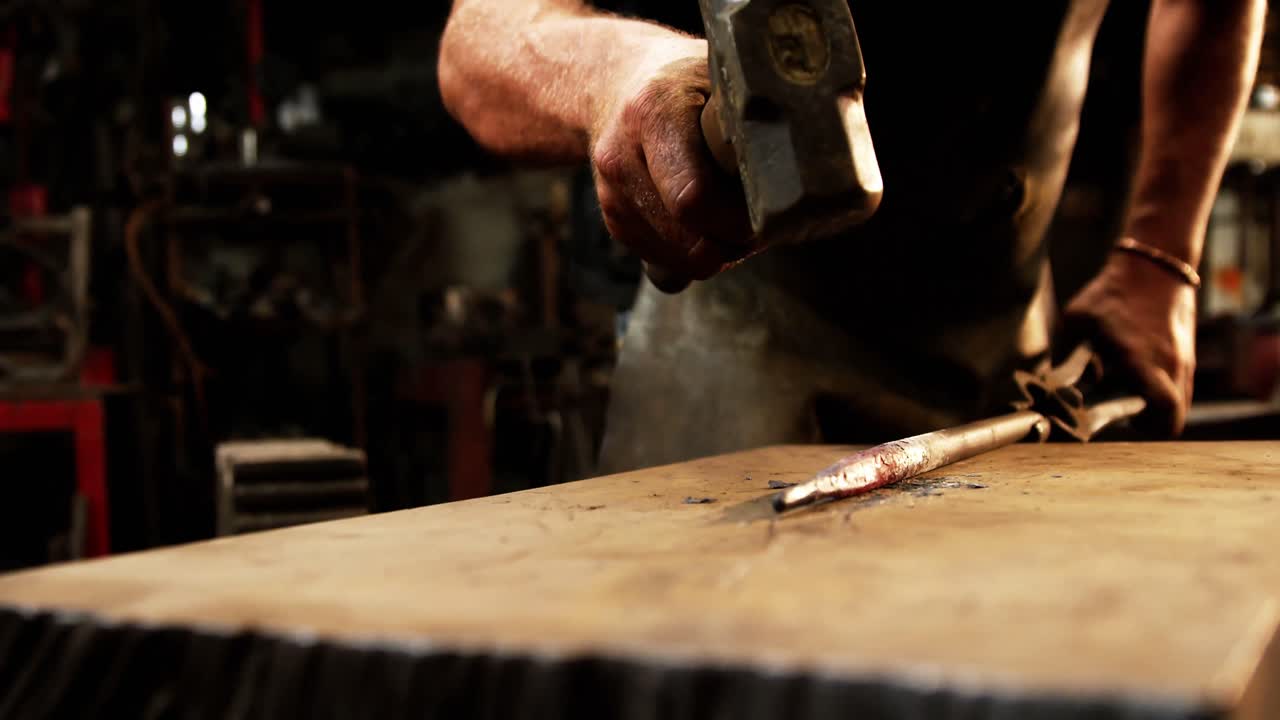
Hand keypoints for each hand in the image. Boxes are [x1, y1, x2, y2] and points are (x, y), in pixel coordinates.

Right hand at [589, 40, 752, 291]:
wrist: (615, 85)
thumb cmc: (686, 81)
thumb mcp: (721, 76)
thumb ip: (750, 119)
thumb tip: (795, 172)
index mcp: (651, 112)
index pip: (693, 197)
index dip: (738, 221)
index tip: (765, 213)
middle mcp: (621, 158)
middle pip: (689, 242)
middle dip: (735, 244)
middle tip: (759, 223)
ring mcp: (612, 196)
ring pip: (680, 263)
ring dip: (718, 252)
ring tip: (734, 217)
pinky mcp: (614, 224)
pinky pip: (667, 266)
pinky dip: (696, 253)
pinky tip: (707, 222)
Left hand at [1060, 250, 1197, 436]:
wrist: (1155, 266)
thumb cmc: (1110, 294)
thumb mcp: (1077, 320)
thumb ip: (1066, 356)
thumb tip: (1052, 388)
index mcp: (1141, 359)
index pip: (1159, 413)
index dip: (1141, 429)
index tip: (1119, 425)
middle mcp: (1169, 365)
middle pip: (1170, 420)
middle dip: (1149, 426)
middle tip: (1125, 415)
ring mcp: (1183, 362)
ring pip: (1178, 407)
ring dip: (1157, 412)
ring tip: (1131, 399)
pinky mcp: (1187, 357)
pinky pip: (1181, 390)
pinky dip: (1164, 394)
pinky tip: (1140, 380)